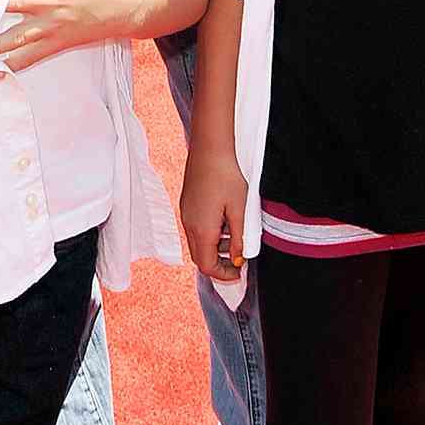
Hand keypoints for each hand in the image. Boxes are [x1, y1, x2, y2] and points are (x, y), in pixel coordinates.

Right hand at [180, 141, 249, 280]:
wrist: (209, 150)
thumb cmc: (226, 176)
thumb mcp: (239, 209)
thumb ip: (239, 238)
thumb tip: (238, 258)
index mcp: (202, 229)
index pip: (207, 266)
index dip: (223, 275)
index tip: (239, 272)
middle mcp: (189, 225)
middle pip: (200, 258)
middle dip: (218, 265)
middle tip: (237, 261)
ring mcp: (186, 215)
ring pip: (197, 244)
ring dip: (214, 249)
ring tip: (234, 238)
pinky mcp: (187, 206)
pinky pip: (195, 230)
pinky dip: (209, 235)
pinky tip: (224, 222)